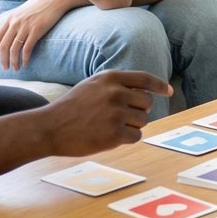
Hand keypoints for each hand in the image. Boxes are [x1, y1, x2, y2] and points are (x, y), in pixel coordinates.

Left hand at [0, 0, 76, 71]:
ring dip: (14, 61)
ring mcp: (25, 26)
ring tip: (16, 68)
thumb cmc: (42, 4)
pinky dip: (25, 58)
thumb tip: (12, 31)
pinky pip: (27, 48)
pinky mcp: (37, 30)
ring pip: (14, 49)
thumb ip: (16, 20)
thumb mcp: (24, 10)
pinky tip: (26, 63)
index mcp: (11, 18)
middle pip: (3, 45)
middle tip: (5, 68)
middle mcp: (15, 23)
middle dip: (3, 59)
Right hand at [42, 70, 172, 153]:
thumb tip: (145, 92)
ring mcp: (116, 113)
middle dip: (137, 111)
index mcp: (110, 78)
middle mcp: (116, 93)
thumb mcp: (92, 85)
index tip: (168, 91)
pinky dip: (126, 139)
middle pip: (146, 103)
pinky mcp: (115, 134)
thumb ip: (116, 85)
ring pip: (142, 121)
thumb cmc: (71, 108)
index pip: (144, 79)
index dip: (159, 85)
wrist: (49, 128)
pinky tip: (108, 137)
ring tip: (108, 127)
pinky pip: (136, 136)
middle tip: (118, 118)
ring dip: (130, 126)